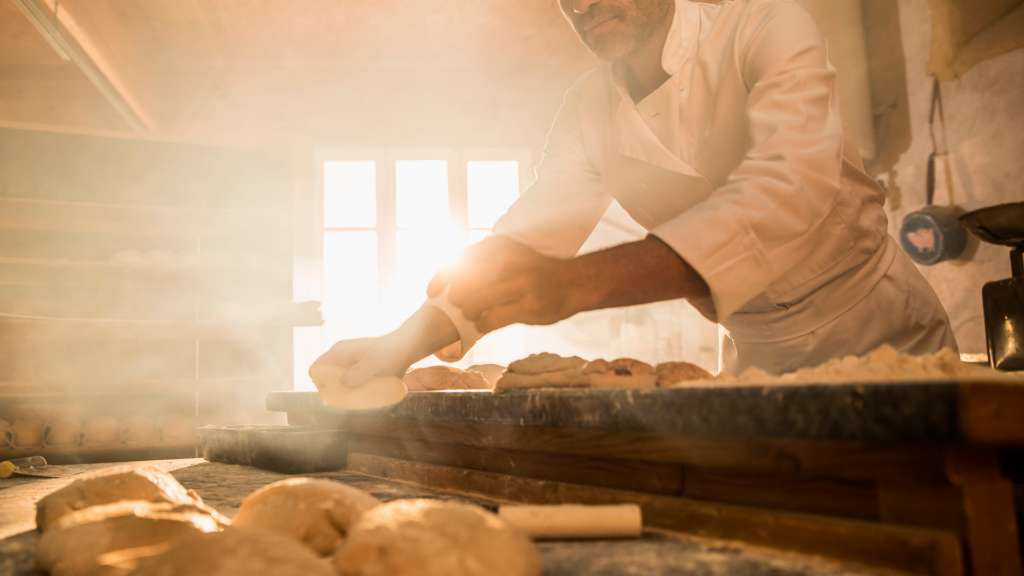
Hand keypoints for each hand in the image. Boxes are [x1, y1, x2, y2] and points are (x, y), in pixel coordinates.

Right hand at [310, 306, 460, 387]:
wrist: (407, 348)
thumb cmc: (391, 351)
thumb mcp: (375, 363)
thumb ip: (360, 373)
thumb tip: (344, 383)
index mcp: (339, 352)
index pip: (317, 369)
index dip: (320, 383)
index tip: (333, 394)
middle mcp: (341, 360)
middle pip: (327, 381)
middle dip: (335, 393)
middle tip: (351, 400)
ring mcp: (349, 367)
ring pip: (339, 387)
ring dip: (347, 396)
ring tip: (363, 398)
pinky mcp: (359, 375)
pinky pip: (351, 388)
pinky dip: (356, 395)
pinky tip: (369, 397)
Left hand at [427, 236, 586, 333]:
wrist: (576, 282)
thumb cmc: (537, 271)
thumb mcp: (511, 254)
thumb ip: (485, 262)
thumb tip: (450, 280)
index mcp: (499, 245)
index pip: (459, 259)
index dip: (440, 277)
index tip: (431, 292)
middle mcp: (507, 261)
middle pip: (462, 284)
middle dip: (456, 299)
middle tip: (458, 307)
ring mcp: (519, 284)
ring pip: (473, 303)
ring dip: (468, 313)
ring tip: (474, 316)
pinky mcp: (528, 306)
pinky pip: (490, 320)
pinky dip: (482, 324)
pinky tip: (485, 324)